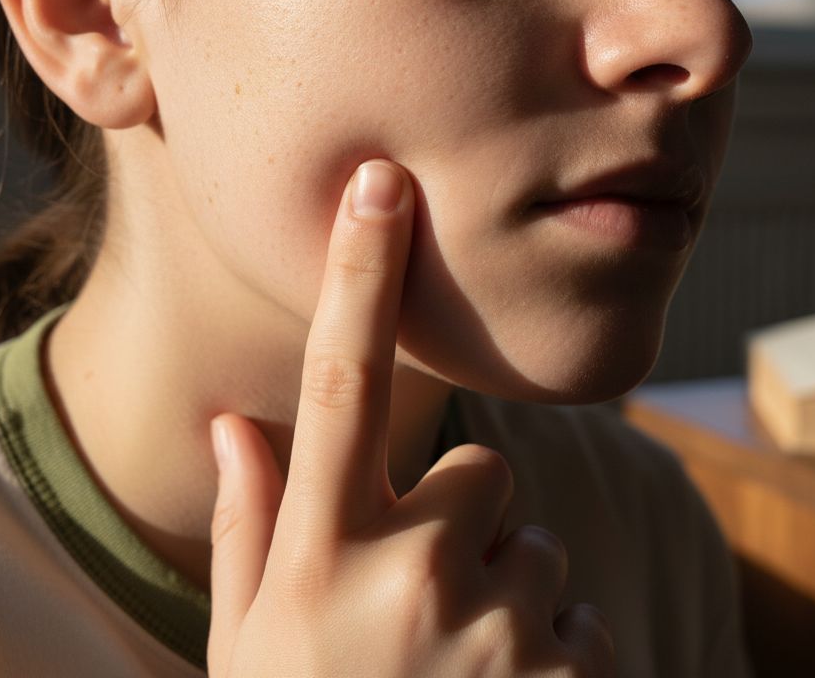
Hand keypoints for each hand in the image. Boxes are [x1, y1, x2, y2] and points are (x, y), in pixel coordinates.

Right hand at [205, 159, 615, 676]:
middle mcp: (406, 572)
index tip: (383, 186)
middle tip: (421, 608)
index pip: (338, 386)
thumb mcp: (249, 645)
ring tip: (459, 676)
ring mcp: (495, 624)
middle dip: (464, 523)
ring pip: (538, 549)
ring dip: (509, 595)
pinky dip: (551, 658)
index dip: (361, 278)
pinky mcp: (571, 671)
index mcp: (318, 555)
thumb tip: (235, 425)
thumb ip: (250, 530)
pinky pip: (579, 619)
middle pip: (484, 472)